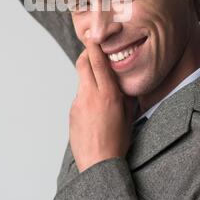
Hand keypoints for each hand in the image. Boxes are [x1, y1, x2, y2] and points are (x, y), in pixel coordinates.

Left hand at [69, 37, 133, 172]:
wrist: (98, 163)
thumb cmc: (117, 142)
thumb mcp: (128, 115)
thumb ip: (125, 95)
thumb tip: (123, 82)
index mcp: (107, 93)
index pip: (97, 61)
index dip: (94, 45)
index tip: (94, 36)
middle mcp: (90, 94)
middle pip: (82, 63)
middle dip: (86, 54)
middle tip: (92, 52)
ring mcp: (78, 103)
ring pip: (81, 81)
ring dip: (89, 79)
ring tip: (100, 92)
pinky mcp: (71, 112)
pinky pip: (79, 97)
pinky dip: (86, 97)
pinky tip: (94, 112)